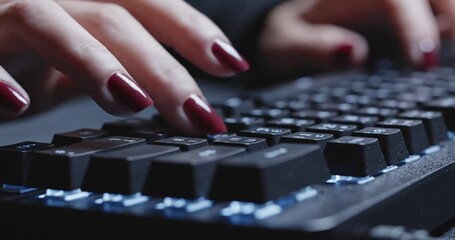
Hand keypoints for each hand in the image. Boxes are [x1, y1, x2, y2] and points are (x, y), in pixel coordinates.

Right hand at [0, 0, 249, 133]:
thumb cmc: (26, 49)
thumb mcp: (83, 58)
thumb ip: (124, 68)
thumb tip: (179, 99)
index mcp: (89, 1)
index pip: (151, 5)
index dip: (194, 31)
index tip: (232, 65)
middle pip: (118, 20)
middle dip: (163, 69)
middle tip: (198, 115)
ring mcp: (9, 11)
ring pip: (53, 22)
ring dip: (95, 63)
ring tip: (132, 103)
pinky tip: (20, 104)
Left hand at [258, 0, 451, 78]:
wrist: (284, 31)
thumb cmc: (285, 35)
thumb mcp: (284, 43)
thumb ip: (312, 47)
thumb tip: (353, 53)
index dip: (415, 25)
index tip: (422, 61)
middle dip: (451, 13)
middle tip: (448, 55)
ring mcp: (386, 1)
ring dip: (451, 17)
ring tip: (454, 47)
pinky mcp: (396, 12)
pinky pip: (427, 8)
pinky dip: (443, 23)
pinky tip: (446, 39)